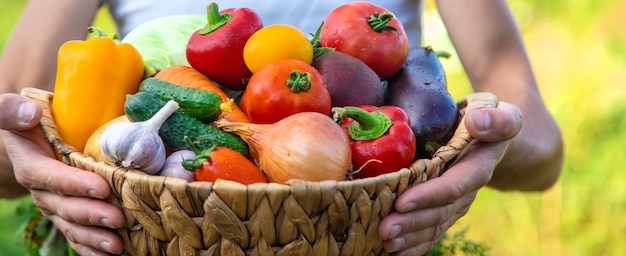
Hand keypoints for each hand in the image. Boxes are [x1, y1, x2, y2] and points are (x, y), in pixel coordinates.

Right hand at [0, 93, 125, 254]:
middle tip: (118, 218)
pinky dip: (92, 248)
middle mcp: (42, 190)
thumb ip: (12, 111)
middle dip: (92, 214)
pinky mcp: (68, 214)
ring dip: (94, 237)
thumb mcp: (14, 110)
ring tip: (118, 244)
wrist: (37, 134)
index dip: (74, 184)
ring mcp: (55, 205)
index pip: (50, 177)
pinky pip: (77, 235)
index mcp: (30, 164)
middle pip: (64, 207)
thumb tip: (29, 114)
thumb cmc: (29, 119)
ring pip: (72, 225)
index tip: (102, 187)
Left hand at [378, 102, 521, 254]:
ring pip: (433, 225)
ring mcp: (456, 203)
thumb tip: (478, 123)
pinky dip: (414, 243)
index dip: (429, 196)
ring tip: (385, 241)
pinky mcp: (444, 208)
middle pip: (439, 212)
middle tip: (384, 229)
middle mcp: (468, 190)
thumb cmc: (488, 118)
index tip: (402, 201)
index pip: (454, 185)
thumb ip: (497, 119)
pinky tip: (394, 251)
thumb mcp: (501, 113)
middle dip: (411, 223)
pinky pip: (431, 230)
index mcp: (479, 167)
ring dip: (409, 236)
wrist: (487, 133)